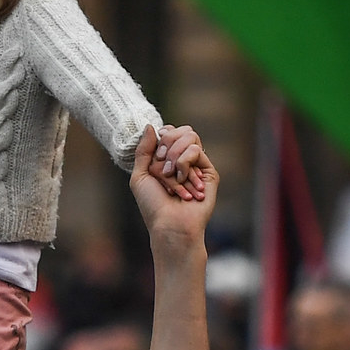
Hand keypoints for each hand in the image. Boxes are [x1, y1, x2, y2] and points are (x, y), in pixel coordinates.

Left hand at [131, 127, 216, 245]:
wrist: (170, 224)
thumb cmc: (153, 205)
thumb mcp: (140, 175)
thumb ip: (143, 149)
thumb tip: (150, 125)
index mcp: (169, 160)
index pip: (171, 132)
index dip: (163, 135)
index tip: (156, 153)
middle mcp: (184, 161)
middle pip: (181, 130)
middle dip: (167, 144)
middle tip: (161, 164)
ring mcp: (198, 166)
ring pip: (190, 136)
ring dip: (174, 155)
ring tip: (171, 175)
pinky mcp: (209, 172)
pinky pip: (196, 150)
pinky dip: (183, 163)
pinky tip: (182, 180)